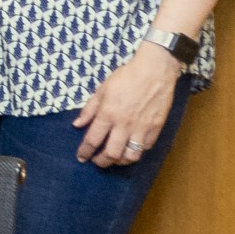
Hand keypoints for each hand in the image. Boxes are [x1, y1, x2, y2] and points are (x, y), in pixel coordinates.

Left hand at [74, 44, 181, 166]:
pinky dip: (137, 152)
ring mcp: (142, 128)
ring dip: (120, 161)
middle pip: (111, 154)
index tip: (81, 158)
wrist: (154, 71)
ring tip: (114, 158)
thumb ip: (89, 109)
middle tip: (97, 161)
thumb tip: (78, 124)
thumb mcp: (102, 89)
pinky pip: (145, 148)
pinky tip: (131, 148)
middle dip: (101, 162)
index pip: (92, 140)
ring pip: (131, 156)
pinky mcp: (156, 128)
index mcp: (108, 114)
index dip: (85, 152)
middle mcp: (124, 124)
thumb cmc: (126, 77)